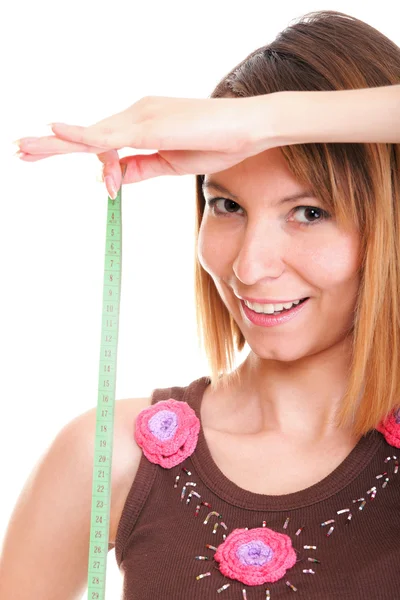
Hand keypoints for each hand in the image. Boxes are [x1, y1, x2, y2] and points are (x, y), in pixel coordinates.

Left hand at [14, 95, 276, 197]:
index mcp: (143, 123)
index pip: (105, 143)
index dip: (94, 164)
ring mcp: (141, 114)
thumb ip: (141, 168)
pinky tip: (56, 132)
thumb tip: (113, 178)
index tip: (103, 189)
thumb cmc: (218, 144)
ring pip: (91, 134)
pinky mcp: (148, 122)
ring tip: (25, 149)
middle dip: (53, 145)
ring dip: (55, 144)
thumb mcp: (171, 164)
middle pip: (88, 134)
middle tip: (22, 150)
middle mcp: (137, 113)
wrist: (249, 128)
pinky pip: (109, 134)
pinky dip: (81, 136)